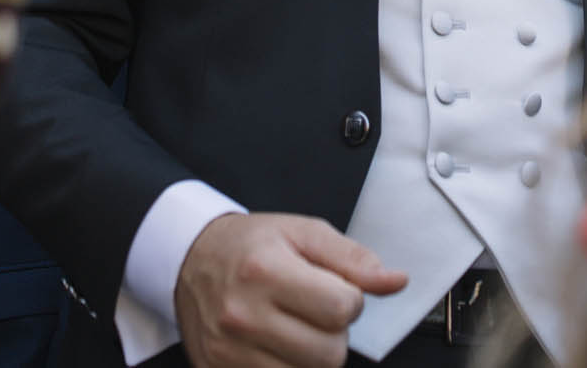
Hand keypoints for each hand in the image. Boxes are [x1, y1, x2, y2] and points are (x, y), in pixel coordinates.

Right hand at [174, 212, 407, 367]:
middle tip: (314, 310)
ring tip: (293, 325)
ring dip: (311, 354)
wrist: (191, 258)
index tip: (334, 289)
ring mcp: (229, 350)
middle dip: (333, 332)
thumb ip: (353, 259)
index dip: (349, 299)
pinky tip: (278, 343)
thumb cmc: (251, 245)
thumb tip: (395, 281)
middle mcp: (243, 314)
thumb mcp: (303, 233)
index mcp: (266, 270)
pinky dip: (288, 366)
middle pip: (329, 354)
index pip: (342, 309)